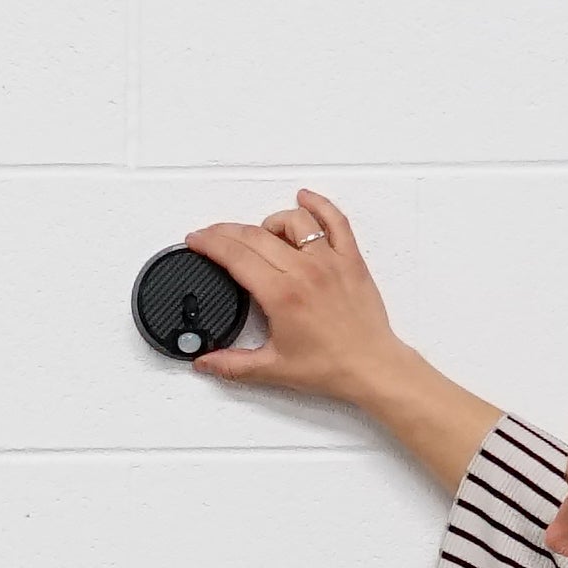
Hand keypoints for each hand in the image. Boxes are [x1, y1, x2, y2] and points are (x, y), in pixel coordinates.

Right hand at [182, 192, 498, 488]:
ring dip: (269, 222)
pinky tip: (305, 198)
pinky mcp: (350, 259)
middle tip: (212, 235)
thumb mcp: (271, 369)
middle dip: (226, 231)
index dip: (210, 243)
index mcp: (282, 295)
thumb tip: (205, 361)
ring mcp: (330, 260)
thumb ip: (231, 364)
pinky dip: (319, 204)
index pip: (236, 256)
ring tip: (260, 235)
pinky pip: (335, 220)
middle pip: (256, 235)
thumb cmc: (330, 366)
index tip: (196, 240)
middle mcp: (305, 271)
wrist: (370, 366)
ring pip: (293, 221)